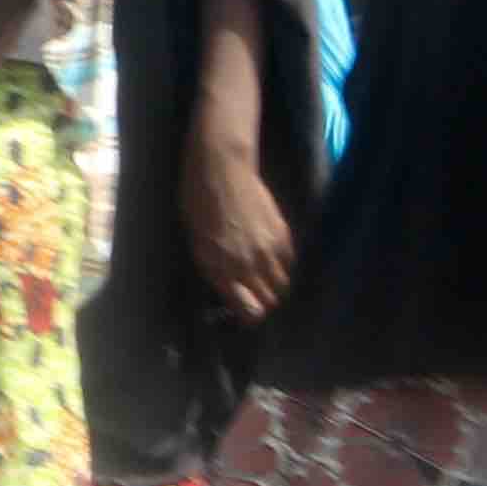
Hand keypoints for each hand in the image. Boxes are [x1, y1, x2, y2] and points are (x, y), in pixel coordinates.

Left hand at [183, 126, 295, 324]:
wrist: (221, 168)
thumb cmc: (197, 202)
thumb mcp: (196, 241)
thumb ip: (215, 268)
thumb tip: (230, 288)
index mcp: (221, 268)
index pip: (248, 310)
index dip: (250, 317)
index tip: (248, 315)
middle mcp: (248, 265)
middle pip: (270, 302)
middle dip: (265, 305)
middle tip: (259, 300)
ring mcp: (268, 251)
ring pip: (284, 286)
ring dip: (277, 289)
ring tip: (269, 284)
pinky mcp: (283, 235)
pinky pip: (291, 264)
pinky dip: (285, 269)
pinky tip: (276, 264)